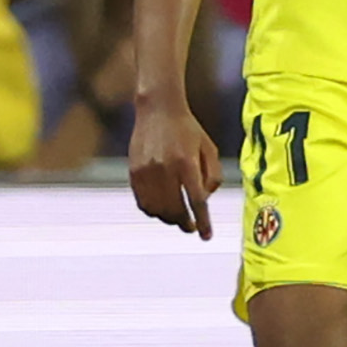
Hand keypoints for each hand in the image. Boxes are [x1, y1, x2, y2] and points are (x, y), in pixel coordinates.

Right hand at [128, 95, 219, 237]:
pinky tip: (161, 209)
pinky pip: (142, 202)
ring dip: (168, 219)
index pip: (196, 200)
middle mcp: (165, 168)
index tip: (206, 236)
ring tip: (177, 218)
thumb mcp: (209, 148)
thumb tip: (204, 200)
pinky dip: (153, 211)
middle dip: (185, 223)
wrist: (158, 109)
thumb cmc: (189, 130)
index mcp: (187, 162)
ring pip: (157, 209)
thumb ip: (213, 176)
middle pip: (175, 209)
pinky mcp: (134, 171)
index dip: (202, 222)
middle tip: (192, 227)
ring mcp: (146, 171)